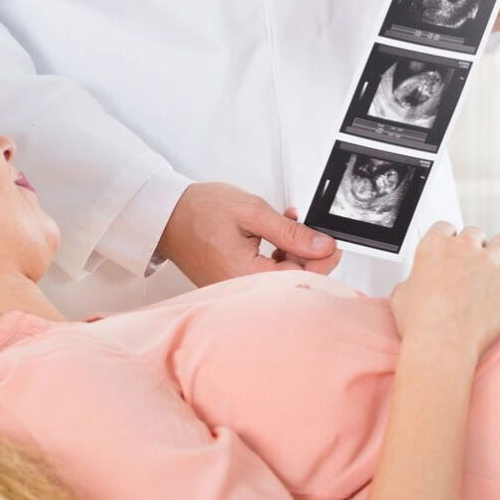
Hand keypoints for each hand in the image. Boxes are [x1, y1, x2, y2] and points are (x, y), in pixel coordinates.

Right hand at [157, 182, 341, 286]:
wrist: (166, 214)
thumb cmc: (198, 211)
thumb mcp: (252, 212)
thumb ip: (290, 232)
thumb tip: (322, 246)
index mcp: (245, 275)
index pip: (299, 278)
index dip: (322, 261)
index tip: (333, 245)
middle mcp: (239, 288)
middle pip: (290, 280)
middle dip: (307, 254)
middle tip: (313, 230)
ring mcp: (234, 287)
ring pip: (278, 277)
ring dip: (292, 252)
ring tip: (289, 222)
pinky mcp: (231, 282)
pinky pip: (263, 274)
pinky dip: (275, 255)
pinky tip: (276, 235)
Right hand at [390, 222, 499, 356]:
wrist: (442, 343)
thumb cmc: (420, 323)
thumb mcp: (402, 296)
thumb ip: (412, 282)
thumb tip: (414, 287)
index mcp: (434, 247)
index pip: (445, 228)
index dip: (450, 238)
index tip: (452, 247)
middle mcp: (463, 248)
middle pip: (475, 232)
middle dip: (476, 244)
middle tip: (475, 260)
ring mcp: (489, 263)